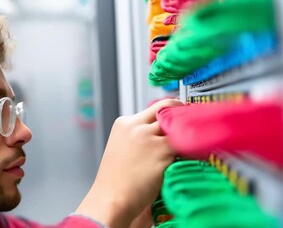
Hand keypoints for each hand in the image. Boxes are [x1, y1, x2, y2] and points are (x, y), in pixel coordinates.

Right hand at [76, 99, 182, 227]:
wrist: (112, 199)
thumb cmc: (115, 181)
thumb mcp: (120, 149)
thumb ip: (137, 137)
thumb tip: (160, 135)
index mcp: (124, 124)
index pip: (152, 109)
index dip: (168, 113)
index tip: (178, 116)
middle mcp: (135, 126)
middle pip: (165, 108)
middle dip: (181, 113)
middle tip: (193, 121)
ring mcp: (148, 137)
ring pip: (177, 125)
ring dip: (188, 133)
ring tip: (194, 142)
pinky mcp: (162, 152)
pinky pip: (184, 145)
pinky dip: (192, 149)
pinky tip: (195, 154)